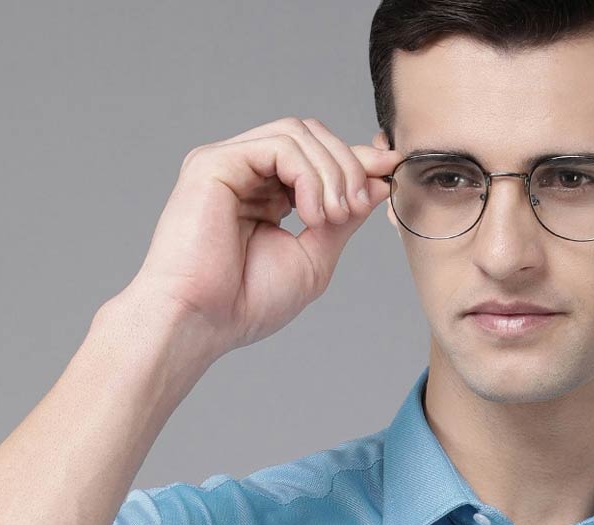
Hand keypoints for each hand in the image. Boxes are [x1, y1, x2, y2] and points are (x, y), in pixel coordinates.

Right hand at [119, 116, 397, 359]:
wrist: (202, 321)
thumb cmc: (247, 302)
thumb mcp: (314, 259)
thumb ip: (342, 219)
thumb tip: (376, 181)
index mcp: (267, 195)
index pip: (317, 158)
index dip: (357, 159)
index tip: (391, 168)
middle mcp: (246, 173)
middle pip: (312, 135)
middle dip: (348, 166)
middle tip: (354, 209)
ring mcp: (229, 164)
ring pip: (298, 133)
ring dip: (331, 172)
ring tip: (332, 218)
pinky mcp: (214, 163)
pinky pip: (279, 145)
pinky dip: (308, 176)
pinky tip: (311, 214)